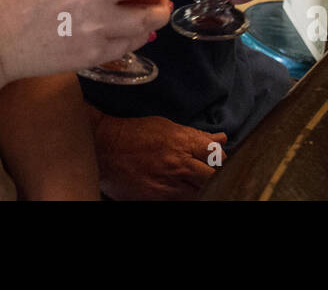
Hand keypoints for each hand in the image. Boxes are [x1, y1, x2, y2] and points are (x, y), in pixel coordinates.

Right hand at [95, 114, 226, 200]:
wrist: (103, 145)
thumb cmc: (134, 132)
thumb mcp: (166, 126)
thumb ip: (195, 136)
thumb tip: (221, 140)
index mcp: (182, 142)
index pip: (217, 156)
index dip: (223, 160)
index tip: (221, 162)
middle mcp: (178, 164)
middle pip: (212, 178)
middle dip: (216, 177)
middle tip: (213, 176)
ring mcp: (167, 184)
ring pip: (198, 193)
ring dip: (201, 188)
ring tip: (194, 182)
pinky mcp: (155, 197)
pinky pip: (179, 200)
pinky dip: (184, 195)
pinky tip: (180, 190)